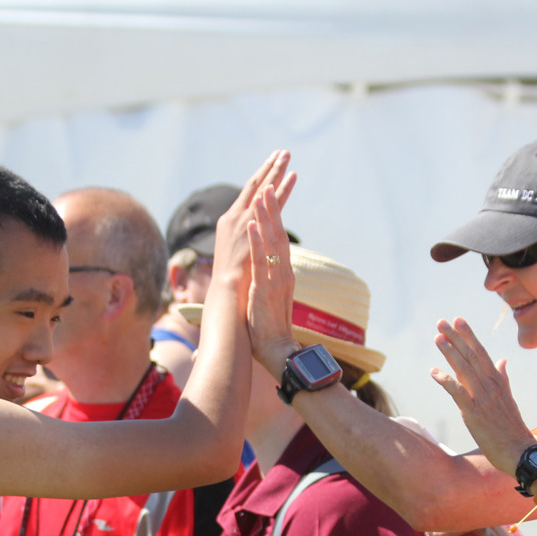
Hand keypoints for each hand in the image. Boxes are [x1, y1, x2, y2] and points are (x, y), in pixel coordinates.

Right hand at [213, 152, 296, 298]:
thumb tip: (250, 239)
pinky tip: (290, 177)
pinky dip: (281, 189)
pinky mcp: (252, 226)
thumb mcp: (236, 256)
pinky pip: (270, 203)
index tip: (269, 165)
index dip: (259, 179)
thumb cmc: (231, 281)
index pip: (247, 195)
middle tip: (282, 152)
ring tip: (287, 155)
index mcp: (229, 222)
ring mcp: (243, 220)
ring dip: (276, 171)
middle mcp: (235, 217)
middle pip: (255, 186)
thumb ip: (242, 242)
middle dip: (268, 168)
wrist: (227, 291)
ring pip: (263, 190)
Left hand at [244, 191, 297, 374]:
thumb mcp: (268, 301)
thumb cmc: (269, 330)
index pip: (280, 241)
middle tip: (269, 184)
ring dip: (267, 217)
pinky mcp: (266, 289)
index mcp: (283, 275)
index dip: (276, 219)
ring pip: (272, 242)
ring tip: (262, 193)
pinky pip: (261, 261)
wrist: (278, 351)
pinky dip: (257, 241)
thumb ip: (267, 285)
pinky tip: (253, 224)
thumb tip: (261, 279)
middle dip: (273, 209)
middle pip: (279, 235)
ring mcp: (276, 280)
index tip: (270, 199)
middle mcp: (283, 273)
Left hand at [430, 317, 536, 475]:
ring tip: (438, 337)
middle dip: (456, 337)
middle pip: (471, 355)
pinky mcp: (474, 413)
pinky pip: (458, 392)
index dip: (469, 335)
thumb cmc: (511, 427)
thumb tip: (502, 360)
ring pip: (464, 369)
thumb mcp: (508, 398)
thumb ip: (503, 377)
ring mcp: (482, 398)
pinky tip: (433, 371)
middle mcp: (490, 385)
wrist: (519, 450)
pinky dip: (445, 380)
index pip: (481, 352)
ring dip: (450, 352)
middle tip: (442, 321)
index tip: (458, 320)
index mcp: (498, 380)